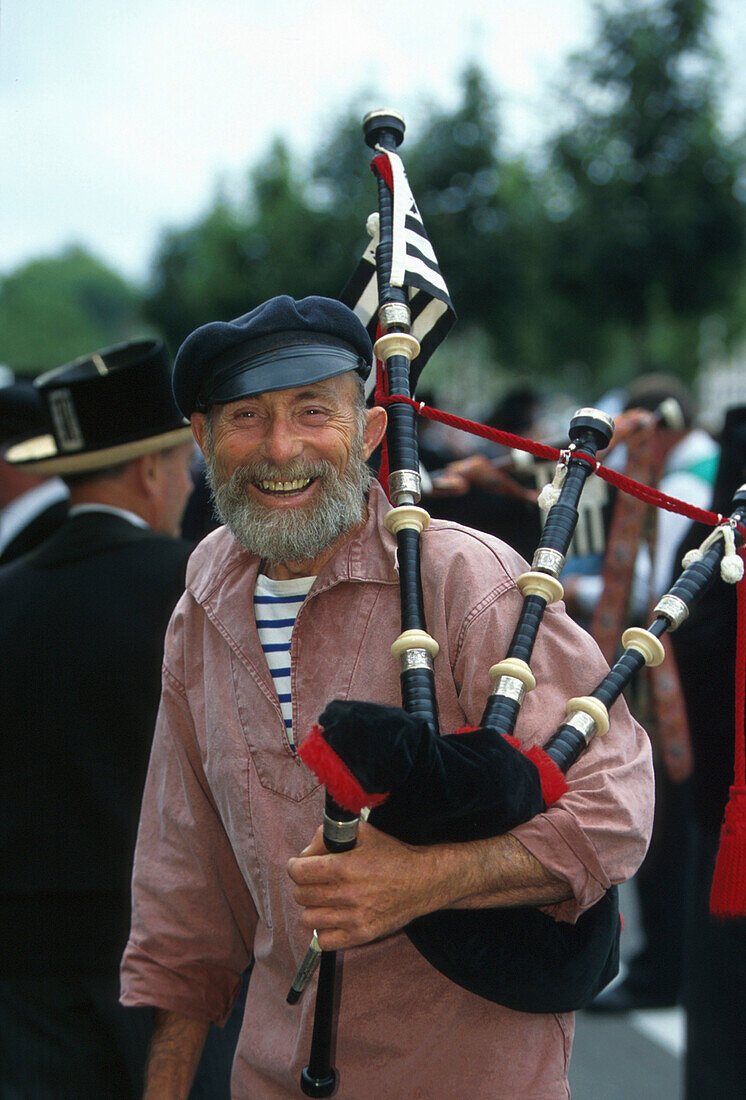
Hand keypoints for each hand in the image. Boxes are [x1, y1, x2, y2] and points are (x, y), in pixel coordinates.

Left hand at [287, 822, 442, 950]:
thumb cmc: (392, 856)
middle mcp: (347, 895)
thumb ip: (328, 836)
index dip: (296, 866)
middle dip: (305, 885)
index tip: (301, 865)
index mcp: (343, 867)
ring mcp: (354, 918)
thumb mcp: (362, 834)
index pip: (298, 872)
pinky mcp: (361, 935)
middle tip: (316, 881)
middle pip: (301, 895)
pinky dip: (323, 930)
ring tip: (325, 899)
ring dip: (313, 907)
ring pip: (308, 918)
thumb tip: (305, 852)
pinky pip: (323, 940)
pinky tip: (333, 917)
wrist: (422, 881)